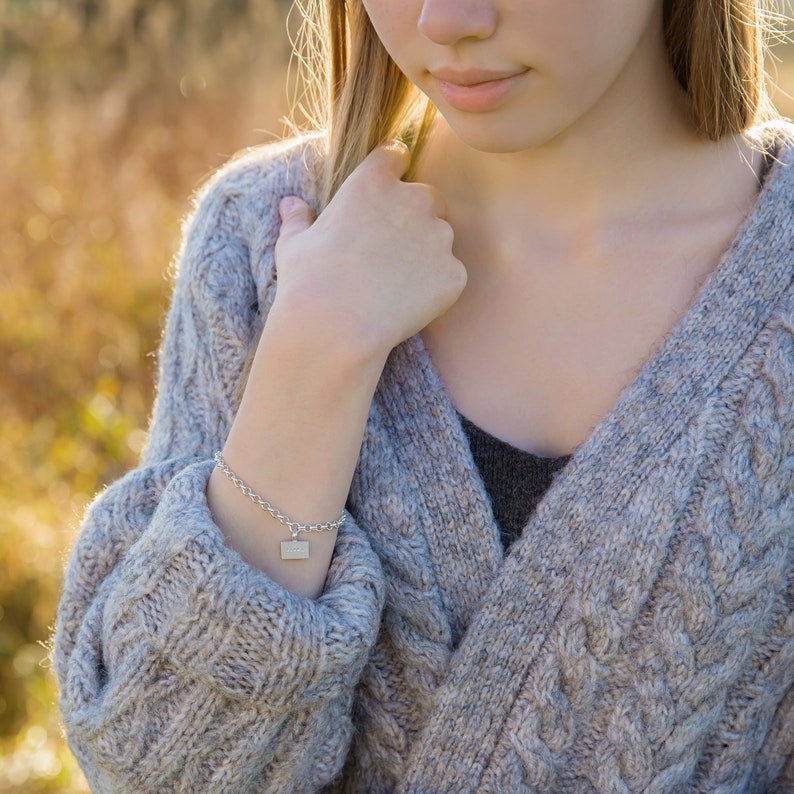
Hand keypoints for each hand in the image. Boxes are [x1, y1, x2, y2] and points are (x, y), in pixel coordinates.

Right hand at [271, 141, 466, 360]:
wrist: (335, 327)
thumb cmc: (308, 283)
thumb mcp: (293, 245)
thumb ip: (298, 220)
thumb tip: (290, 205)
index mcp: (373, 183)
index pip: (395, 155)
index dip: (392, 172)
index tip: (387, 191)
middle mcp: (413, 201)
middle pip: (428, 198)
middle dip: (415, 217)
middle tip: (391, 252)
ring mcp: (439, 237)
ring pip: (442, 238)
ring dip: (427, 253)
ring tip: (395, 284)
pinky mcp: (453, 274)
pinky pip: (450, 276)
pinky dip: (436, 288)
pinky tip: (407, 305)